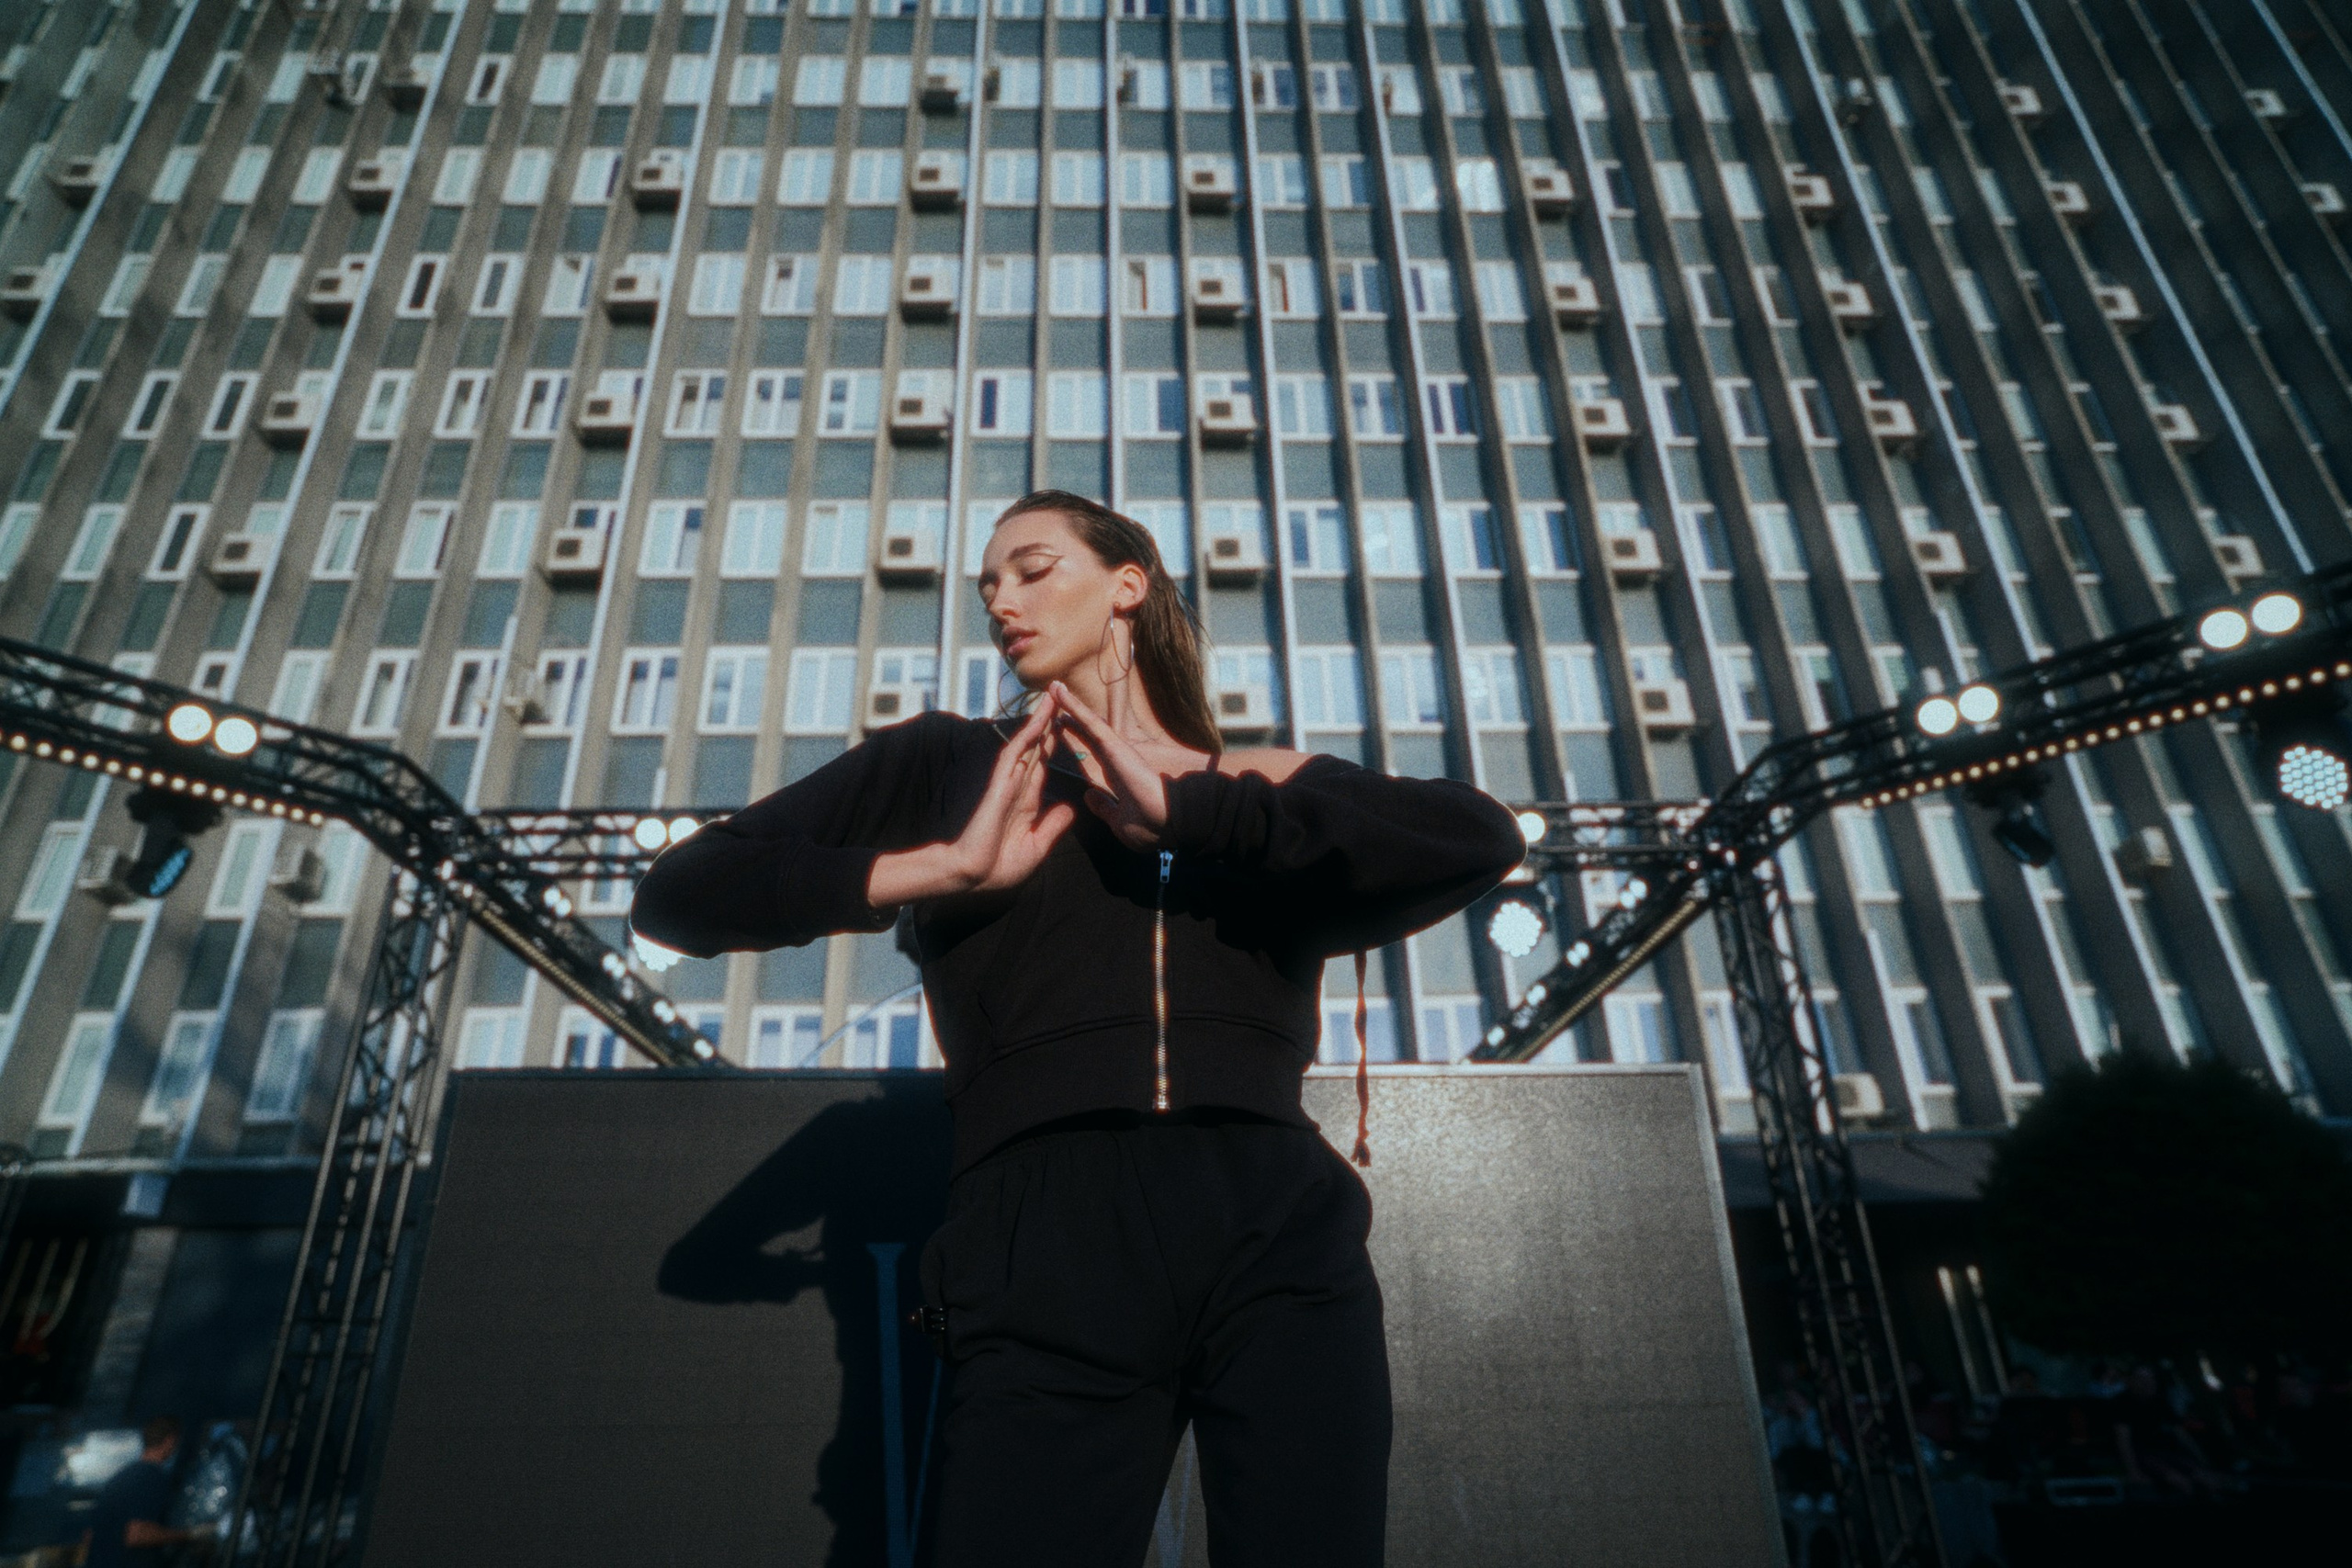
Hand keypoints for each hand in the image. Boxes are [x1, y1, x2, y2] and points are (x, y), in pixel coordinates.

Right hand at [867, 697, 1074, 905]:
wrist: (973, 876)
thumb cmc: (999, 867)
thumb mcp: (1037, 846)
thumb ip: (1054, 825)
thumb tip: (1071, 808)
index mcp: (1027, 801)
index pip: (1044, 765)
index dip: (1055, 745)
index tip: (1067, 727)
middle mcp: (1018, 786)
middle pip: (1037, 748)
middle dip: (1049, 724)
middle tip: (1062, 698)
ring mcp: (1008, 783)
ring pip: (1027, 744)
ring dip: (1040, 721)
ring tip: (1053, 697)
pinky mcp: (1000, 784)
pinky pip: (1015, 754)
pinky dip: (1027, 736)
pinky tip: (1039, 719)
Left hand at [1047, 680, 1171, 852]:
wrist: (1166, 822)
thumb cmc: (1149, 826)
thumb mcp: (1119, 820)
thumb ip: (1103, 806)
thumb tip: (1088, 796)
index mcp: (1113, 776)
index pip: (1088, 754)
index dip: (1074, 740)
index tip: (1058, 730)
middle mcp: (1112, 759)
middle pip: (1086, 734)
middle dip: (1069, 718)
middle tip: (1053, 699)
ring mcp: (1113, 749)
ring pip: (1086, 723)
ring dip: (1069, 705)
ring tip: (1053, 688)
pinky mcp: (1113, 744)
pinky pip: (1089, 722)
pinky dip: (1074, 707)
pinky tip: (1059, 692)